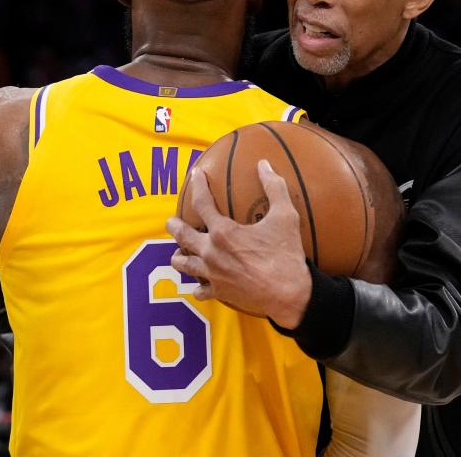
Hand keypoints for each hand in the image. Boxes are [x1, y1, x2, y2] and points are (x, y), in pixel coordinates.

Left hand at [167, 160, 311, 328]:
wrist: (289, 295)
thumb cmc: (286, 255)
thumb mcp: (285, 216)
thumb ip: (274, 187)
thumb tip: (264, 164)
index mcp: (223, 232)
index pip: (202, 203)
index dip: (198, 185)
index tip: (196, 175)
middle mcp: (211, 253)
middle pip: (182, 236)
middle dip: (175, 226)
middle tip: (171, 221)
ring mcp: (212, 275)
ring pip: (184, 266)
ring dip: (180, 257)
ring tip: (178, 253)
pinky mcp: (219, 293)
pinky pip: (200, 290)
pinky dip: (198, 286)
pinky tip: (200, 284)